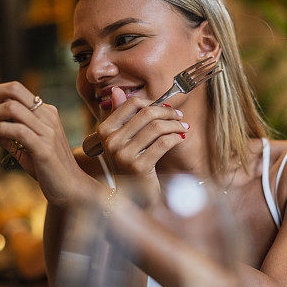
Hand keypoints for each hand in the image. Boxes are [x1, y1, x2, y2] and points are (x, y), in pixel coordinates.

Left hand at [0, 82, 98, 206]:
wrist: (71, 188)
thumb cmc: (47, 168)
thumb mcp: (22, 148)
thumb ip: (3, 136)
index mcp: (45, 112)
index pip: (15, 90)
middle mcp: (48, 116)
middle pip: (14, 89)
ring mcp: (47, 130)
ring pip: (12, 107)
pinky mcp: (44, 147)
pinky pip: (17, 130)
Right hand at [98, 87, 187, 202]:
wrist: (132, 197)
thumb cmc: (129, 164)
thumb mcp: (122, 139)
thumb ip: (121, 115)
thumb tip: (117, 90)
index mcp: (103, 130)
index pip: (132, 104)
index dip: (153, 102)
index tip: (165, 108)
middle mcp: (110, 142)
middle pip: (147, 113)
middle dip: (168, 113)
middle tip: (179, 117)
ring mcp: (123, 155)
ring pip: (157, 127)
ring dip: (175, 125)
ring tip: (183, 128)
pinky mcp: (139, 167)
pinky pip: (163, 143)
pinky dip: (176, 138)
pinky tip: (180, 138)